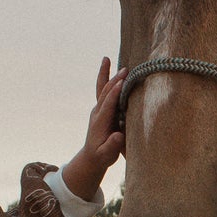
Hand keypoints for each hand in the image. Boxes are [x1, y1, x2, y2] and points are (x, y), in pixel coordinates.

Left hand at [59, 58, 125, 200]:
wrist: (91, 157)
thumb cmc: (101, 156)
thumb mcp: (106, 155)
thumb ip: (112, 145)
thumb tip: (117, 136)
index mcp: (100, 123)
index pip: (108, 105)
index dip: (114, 93)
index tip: (122, 82)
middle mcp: (97, 113)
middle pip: (104, 93)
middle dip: (114, 81)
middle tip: (125, 69)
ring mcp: (98, 109)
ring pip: (101, 88)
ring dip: (106, 75)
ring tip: (106, 59)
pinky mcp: (101, 108)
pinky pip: (102, 90)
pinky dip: (104, 78)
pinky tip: (107, 66)